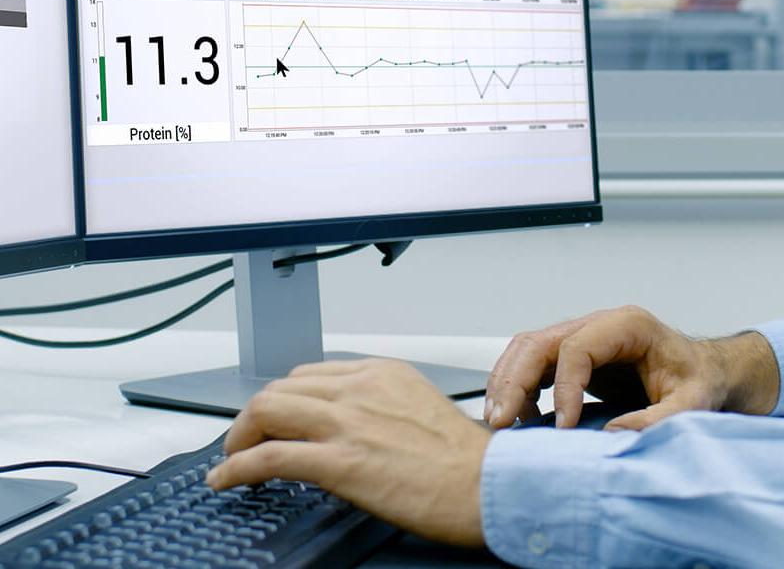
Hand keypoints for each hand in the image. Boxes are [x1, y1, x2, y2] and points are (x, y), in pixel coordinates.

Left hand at [206, 359, 490, 547]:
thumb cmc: (461, 456)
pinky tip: (227, 479)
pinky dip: (237, 468)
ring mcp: (347, 422)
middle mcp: (360, 388)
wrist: (482, 484)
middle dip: (254, 415)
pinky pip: (269, 456)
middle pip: (281, 388)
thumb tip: (350, 424)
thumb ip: (380, 404)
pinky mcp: (339, 462)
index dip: (283, 399)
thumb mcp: (418, 405)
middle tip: (245, 440)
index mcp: (380, 372)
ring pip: (267, 411)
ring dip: (239, 437)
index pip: (310, 374)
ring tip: (231, 459)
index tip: (274, 418)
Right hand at [485, 305, 778, 431]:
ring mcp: (585, 337)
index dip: (564, 387)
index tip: (564, 427)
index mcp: (627, 326)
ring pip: (530, 348)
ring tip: (498, 420)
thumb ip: (660, 419)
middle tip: (502, 421)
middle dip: (516, 380)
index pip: (577, 347)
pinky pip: (536, 363)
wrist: (705, 371)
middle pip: (541, 341)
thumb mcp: (693, 402)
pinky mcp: (576, 355)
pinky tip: (518, 417)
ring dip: (508, 381)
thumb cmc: (700, 381)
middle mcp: (599, 325)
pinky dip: (519, 386)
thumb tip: (614, 435)